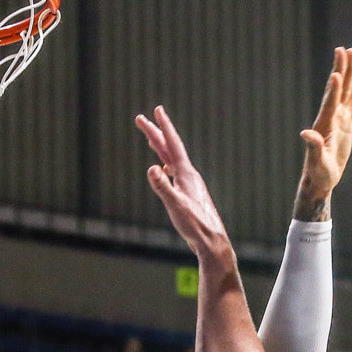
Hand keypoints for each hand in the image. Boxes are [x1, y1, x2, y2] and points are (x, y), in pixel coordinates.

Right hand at [138, 107, 231, 261]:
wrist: (211, 241)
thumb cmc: (194, 225)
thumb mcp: (175, 206)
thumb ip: (163, 187)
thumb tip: (152, 168)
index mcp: (186, 174)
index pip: (173, 144)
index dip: (164, 126)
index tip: (157, 109)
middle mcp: (189, 175)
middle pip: (169, 149)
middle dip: (155, 133)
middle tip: (141, 119)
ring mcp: (189, 184)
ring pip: (172, 160)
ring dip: (160, 147)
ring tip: (150, 137)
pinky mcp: (189, 194)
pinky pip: (174, 173)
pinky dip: (166, 165)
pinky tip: (163, 169)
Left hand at [295, 46, 351, 217]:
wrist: (321, 179)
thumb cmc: (318, 173)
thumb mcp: (317, 162)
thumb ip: (313, 147)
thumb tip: (306, 133)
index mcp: (323, 124)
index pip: (330, 103)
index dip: (334, 89)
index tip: (337, 74)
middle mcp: (330, 117)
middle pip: (337, 89)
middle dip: (340, 69)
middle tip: (343, 50)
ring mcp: (337, 118)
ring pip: (345, 90)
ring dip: (348, 72)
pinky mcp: (345, 123)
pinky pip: (351, 101)